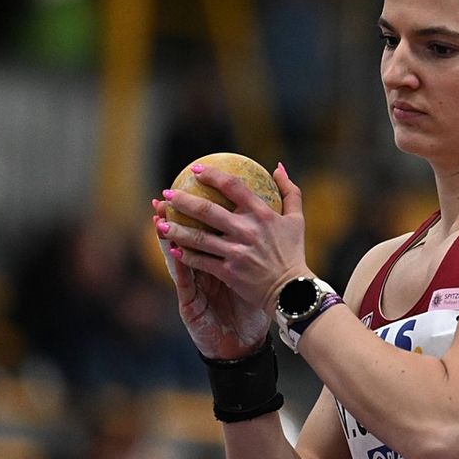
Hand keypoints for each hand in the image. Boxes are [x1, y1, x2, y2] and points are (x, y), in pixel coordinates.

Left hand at [153, 163, 309, 347]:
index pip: (232, 187)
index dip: (212, 175)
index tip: (195, 169)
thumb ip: (289, 191)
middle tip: (168, 194)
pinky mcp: (228, 272)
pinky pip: (201, 261)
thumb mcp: (297, 219)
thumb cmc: (293, 253)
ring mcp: (236, 252)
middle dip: (183, 200)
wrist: (292, 291)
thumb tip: (278, 167)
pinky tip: (173, 249)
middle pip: (207, 210)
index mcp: (262, 214)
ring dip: (176, 230)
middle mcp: (246, 230)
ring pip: (198, 238)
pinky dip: (185, 255)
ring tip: (161, 223)